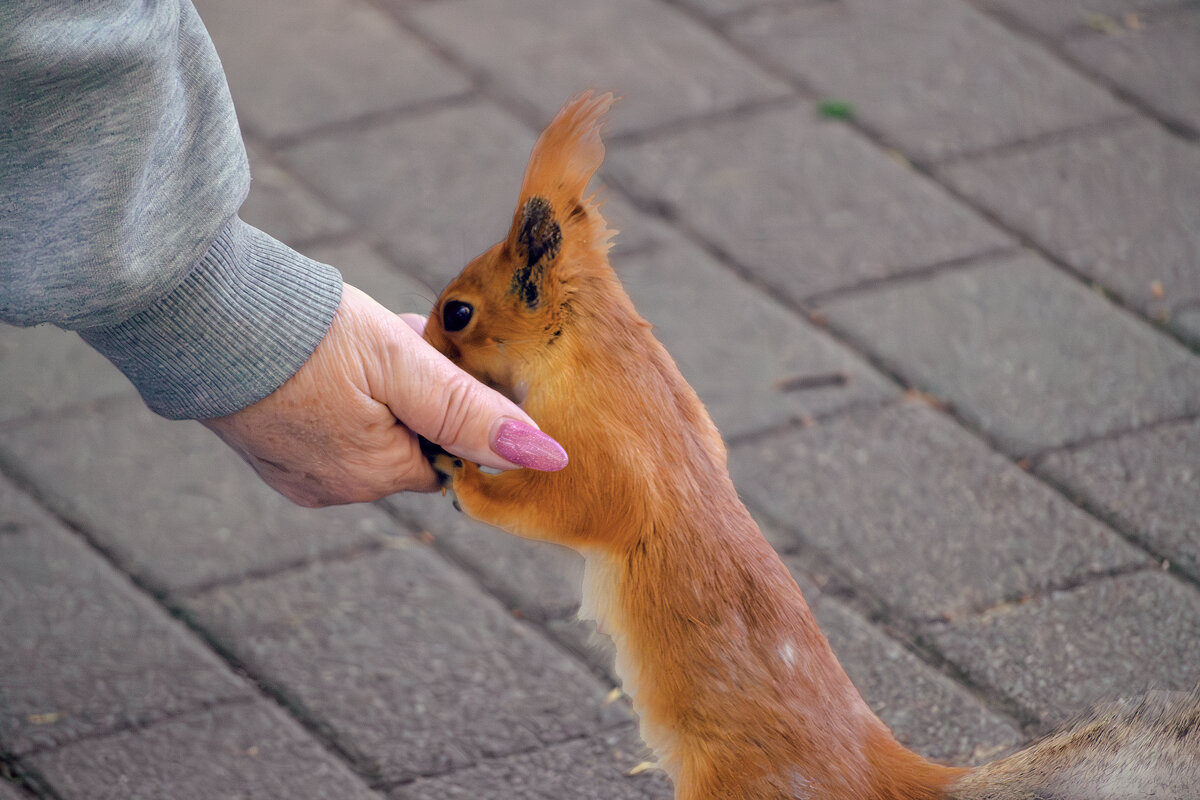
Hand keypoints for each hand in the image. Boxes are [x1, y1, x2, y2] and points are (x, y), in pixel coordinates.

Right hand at [201, 283, 566, 506]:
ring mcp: (295, 471)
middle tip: (400, 343)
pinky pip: (327, 426)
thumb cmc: (306, 335)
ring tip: (362, 341)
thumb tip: (546, 456)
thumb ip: (472, 411)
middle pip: (410, 443)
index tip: (441, 365)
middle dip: (417, 396)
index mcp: (375, 474)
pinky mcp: (267, 448)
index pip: (450, 458)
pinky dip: (340, 395)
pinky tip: (327, 354)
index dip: (455, 410)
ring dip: (380, 391)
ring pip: (369, 431)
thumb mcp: (404, 364)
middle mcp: (335, 487)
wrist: (198, 312)